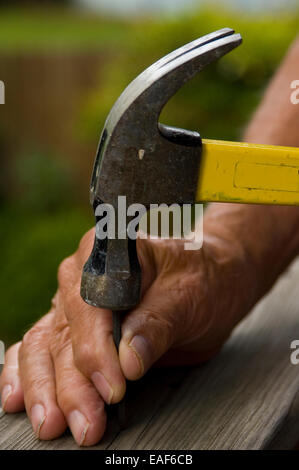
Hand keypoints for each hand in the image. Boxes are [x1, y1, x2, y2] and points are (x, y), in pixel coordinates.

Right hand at [0, 207, 261, 445]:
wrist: (210, 280)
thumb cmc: (202, 278)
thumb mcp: (190, 295)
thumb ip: (157, 323)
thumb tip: (128, 361)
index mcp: (109, 252)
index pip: (89, 304)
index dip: (95, 349)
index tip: (113, 386)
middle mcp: (82, 275)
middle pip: (64, 330)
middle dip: (71, 382)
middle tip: (86, 421)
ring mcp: (76, 302)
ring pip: (46, 344)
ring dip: (48, 387)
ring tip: (55, 422)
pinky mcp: (78, 328)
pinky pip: (43, 347)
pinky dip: (30, 374)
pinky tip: (22, 397)